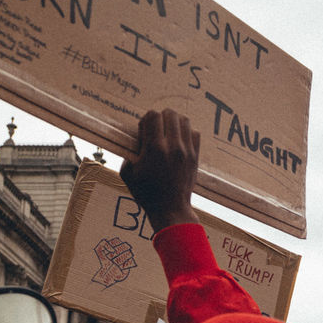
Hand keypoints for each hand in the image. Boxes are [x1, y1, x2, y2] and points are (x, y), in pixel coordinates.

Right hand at [119, 109, 201, 232]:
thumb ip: (127, 154)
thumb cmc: (147, 193)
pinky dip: (187, 132)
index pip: (153, 115)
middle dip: (160, 117)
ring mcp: (187, 151)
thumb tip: (133, 141)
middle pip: (170, 113)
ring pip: (184, 120)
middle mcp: (173, 147)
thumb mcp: (128, 174)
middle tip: (156, 130)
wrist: (171, 209)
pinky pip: (195, 133)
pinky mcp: (195, 157)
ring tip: (168, 133)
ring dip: (174, 122)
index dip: (146, 119)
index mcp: (154, 149)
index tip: (144, 132)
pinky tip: (179, 142)